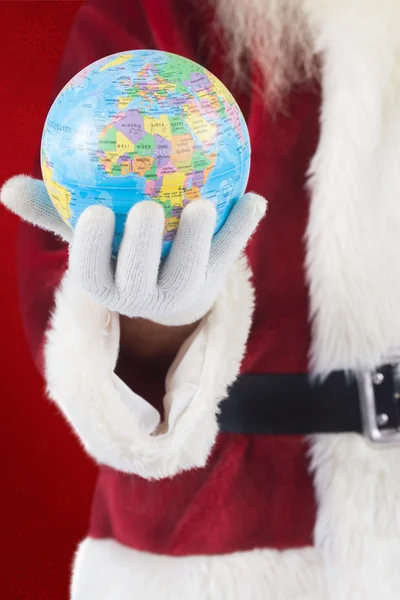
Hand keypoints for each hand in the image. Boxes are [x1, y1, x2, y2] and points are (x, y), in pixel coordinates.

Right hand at [1, 176, 266, 324]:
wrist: (167, 291)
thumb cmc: (119, 251)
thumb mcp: (87, 235)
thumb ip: (54, 211)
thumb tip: (6, 188)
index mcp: (108, 287)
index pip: (93, 271)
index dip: (93, 246)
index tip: (95, 211)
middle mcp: (144, 298)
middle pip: (139, 279)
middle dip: (142, 247)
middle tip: (146, 207)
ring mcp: (182, 292)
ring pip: (189, 272)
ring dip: (196, 240)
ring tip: (203, 204)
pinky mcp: (214, 280)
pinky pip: (228, 253)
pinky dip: (242, 227)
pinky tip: (254, 197)